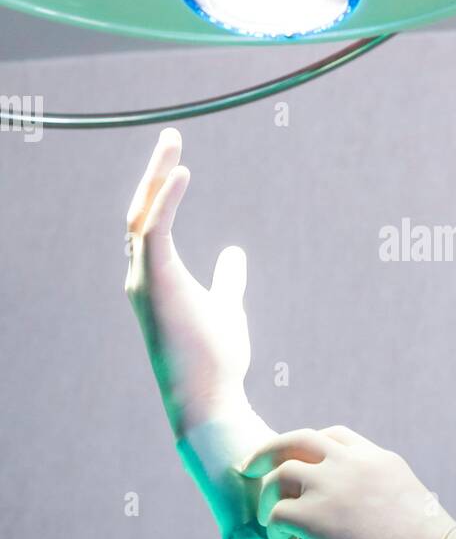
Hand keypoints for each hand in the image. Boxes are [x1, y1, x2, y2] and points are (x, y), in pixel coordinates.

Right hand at [125, 128, 253, 437]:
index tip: (178, 160)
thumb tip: (234, 252)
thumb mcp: (227, 307)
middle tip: (171, 139)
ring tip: (173, 145)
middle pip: (139, 213)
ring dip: (155, 178)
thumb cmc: (216, 360)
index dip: (160, 191)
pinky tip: (182, 174)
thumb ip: (228, 279)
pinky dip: (164, 200)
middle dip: (153, 174)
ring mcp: (144, 281)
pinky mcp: (156, 285)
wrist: (209, 399)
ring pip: (140, 216)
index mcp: (155, 279)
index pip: (150, 224)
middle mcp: (141, 277)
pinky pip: (153, 231)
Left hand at [242, 426, 455, 538]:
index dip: (308, 450)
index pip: (333, 437)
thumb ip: (386, 494)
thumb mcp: (411, 503)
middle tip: (247, 470)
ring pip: (278, 474)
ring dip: (269, 500)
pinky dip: (276, 532)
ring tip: (276, 527)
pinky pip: (277, 514)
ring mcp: (334, 487)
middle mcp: (352, 463)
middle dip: (266, 453)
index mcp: (377, 458)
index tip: (299, 470)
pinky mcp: (319, 518)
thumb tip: (376, 513)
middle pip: (295, 440)